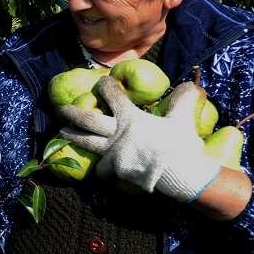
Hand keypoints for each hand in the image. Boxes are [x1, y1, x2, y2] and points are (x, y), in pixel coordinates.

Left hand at [59, 77, 220, 201]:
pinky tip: (95, 168)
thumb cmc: (180, 144)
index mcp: (130, 117)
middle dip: (74, 113)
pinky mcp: (115, 169)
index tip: (102, 82)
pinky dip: (100, 168)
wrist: (179, 172)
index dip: (107, 87)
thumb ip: (183, 100)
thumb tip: (191, 85)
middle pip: (88, 120)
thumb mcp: (182, 118)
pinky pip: (103, 168)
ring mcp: (113, 152)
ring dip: (74, 137)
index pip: (113, 96)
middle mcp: (116, 133)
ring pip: (87, 143)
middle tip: (62, 109)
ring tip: (62, 133)